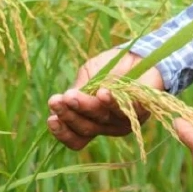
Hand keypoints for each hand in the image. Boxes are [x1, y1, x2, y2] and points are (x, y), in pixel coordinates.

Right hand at [46, 49, 164, 149]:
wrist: (139, 53)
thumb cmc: (111, 66)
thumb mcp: (89, 75)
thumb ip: (79, 89)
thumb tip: (64, 102)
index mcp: (92, 121)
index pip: (76, 138)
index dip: (62, 132)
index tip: (51, 118)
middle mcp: (107, 126)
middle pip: (85, 129)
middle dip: (69, 115)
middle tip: (58, 100)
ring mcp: (124, 121)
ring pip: (102, 120)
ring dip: (86, 107)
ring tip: (73, 96)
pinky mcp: (141, 111)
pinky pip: (125, 110)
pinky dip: (112, 102)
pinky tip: (102, 92)